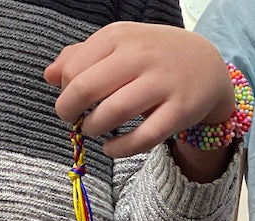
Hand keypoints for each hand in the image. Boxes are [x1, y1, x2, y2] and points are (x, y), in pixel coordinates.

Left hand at [45, 22, 235, 158]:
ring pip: (113, 113)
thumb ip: (81, 57)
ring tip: (92, 130)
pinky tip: (110, 148)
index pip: (74, 68)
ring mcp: (161, 85)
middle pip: (87, 88)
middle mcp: (140, 57)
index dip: (64, 91)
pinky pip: (143, 138)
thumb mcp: (118, 46)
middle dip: (69, 110)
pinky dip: (119, 149)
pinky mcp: (178, 112)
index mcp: (119, 37)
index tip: (71, 100)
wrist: (205, 65)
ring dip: (93, 128)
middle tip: (72, 120)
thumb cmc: (152, 56)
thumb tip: (49, 76)